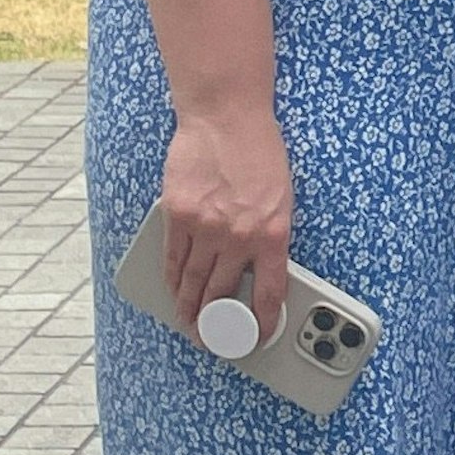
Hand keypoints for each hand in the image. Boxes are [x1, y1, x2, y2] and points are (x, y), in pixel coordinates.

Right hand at [159, 106, 296, 344]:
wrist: (227, 117)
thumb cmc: (259, 151)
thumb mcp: (281, 197)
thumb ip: (269, 235)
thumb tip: (257, 270)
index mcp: (273, 234)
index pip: (267, 293)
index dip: (261, 322)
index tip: (256, 335)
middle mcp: (239, 236)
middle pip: (222, 293)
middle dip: (216, 323)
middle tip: (211, 338)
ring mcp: (205, 227)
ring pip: (193, 281)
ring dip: (189, 307)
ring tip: (188, 322)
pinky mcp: (178, 214)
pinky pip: (173, 257)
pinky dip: (172, 278)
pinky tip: (173, 288)